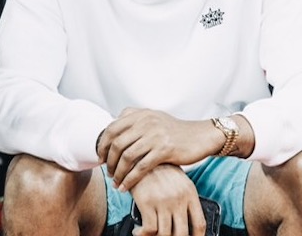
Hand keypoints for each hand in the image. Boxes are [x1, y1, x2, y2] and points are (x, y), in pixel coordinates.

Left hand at [97, 108, 218, 191]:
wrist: (201, 136)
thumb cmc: (177, 131)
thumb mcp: (155, 118)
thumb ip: (135, 120)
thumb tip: (112, 130)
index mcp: (142, 114)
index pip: (112, 129)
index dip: (102, 146)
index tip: (100, 158)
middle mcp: (147, 122)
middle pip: (117, 144)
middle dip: (109, 162)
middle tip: (108, 173)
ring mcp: (156, 135)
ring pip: (127, 157)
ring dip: (118, 173)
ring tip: (116, 182)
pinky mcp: (165, 149)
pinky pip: (141, 168)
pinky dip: (130, 180)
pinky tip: (126, 187)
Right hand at [130, 164, 205, 235]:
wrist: (142, 155)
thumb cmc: (160, 170)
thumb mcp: (179, 182)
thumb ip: (185, 200)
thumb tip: (185, 222)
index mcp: (190, 194)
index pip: (200, 223)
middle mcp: (179, 199)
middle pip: (182, 234)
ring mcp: (164, 201)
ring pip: (165, 234)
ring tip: (149, 235)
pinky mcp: (148, 202)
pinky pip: (149, 230)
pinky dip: (143, 235)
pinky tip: (138, 232)